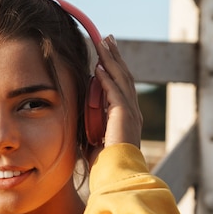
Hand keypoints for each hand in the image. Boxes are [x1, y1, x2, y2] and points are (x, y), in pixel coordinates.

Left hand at [88, 35, 143, 163]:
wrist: (116, 174)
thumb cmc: (105, 163)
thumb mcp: (95, 138)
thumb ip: (91, 123)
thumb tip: (80, 113)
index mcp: (127, 117)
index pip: (121, 86)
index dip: (113, 69)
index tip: (105, 56)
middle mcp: (132, 111)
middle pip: (123, 76)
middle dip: (115, 57)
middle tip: (108, 39)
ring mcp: (130, 112)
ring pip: (121, 78)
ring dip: (111, 59)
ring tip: (104, 42)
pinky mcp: (123, 114)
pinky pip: (114, 90)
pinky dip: (107, 77)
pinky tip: (99, 65)